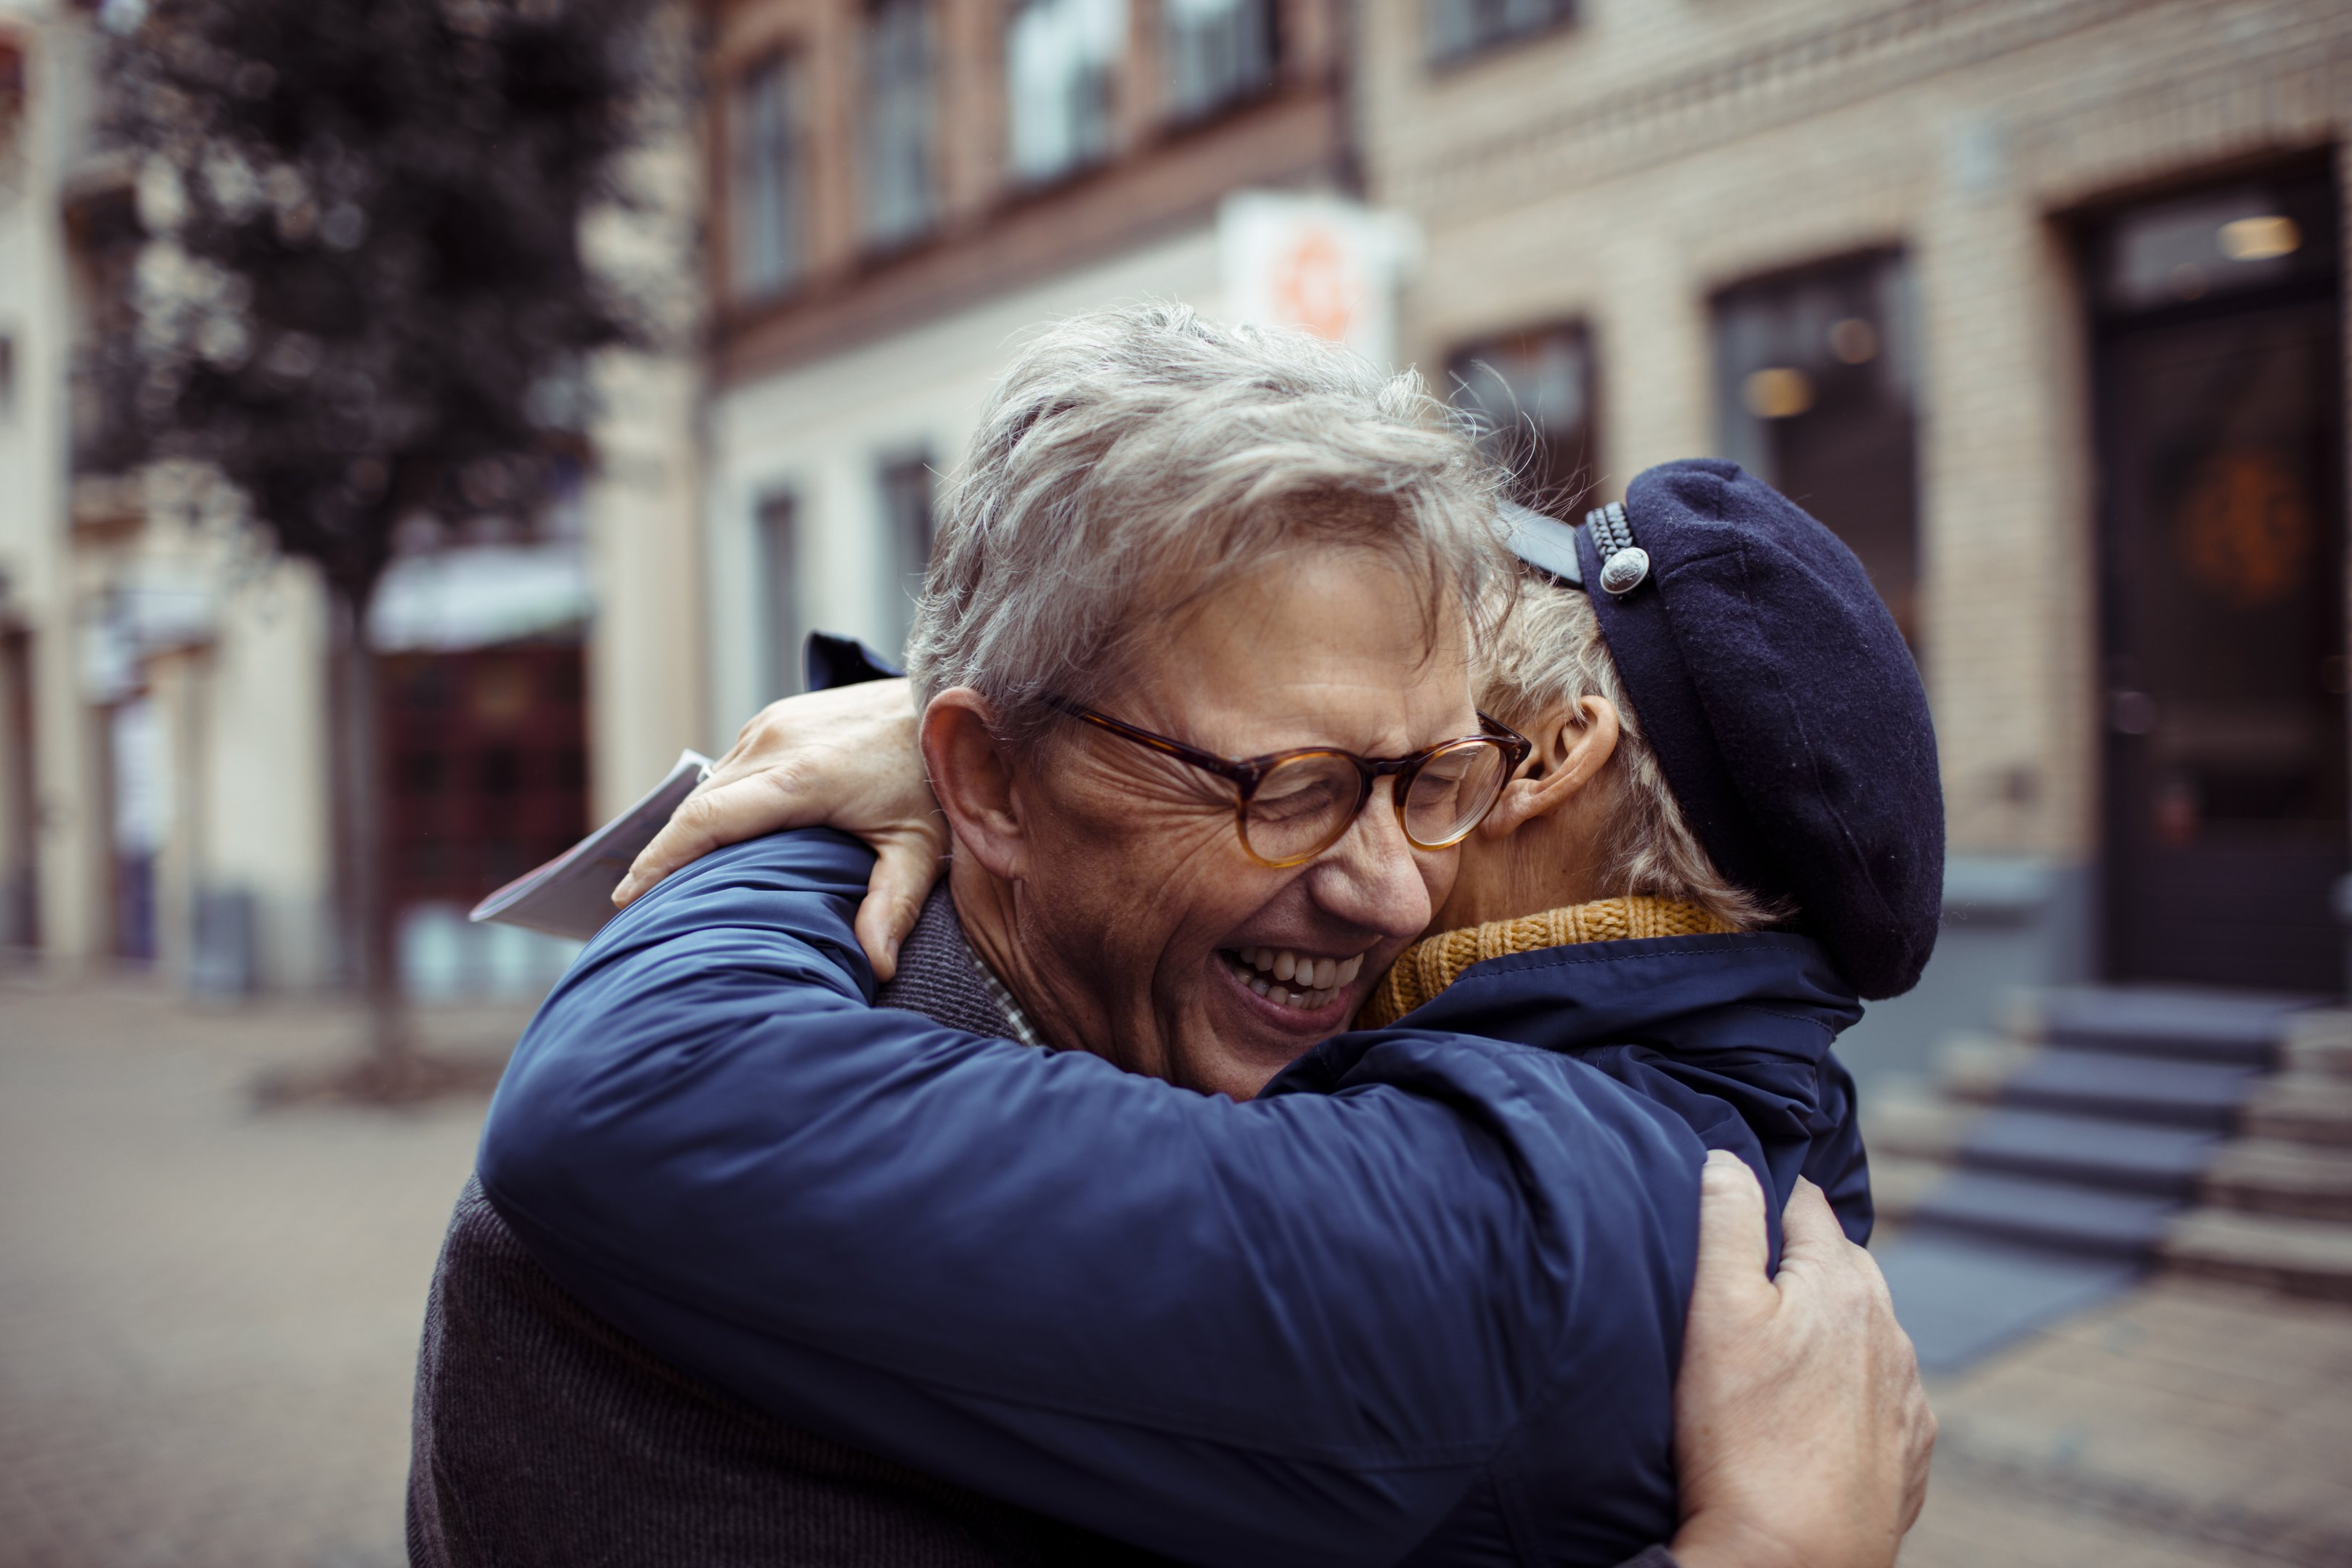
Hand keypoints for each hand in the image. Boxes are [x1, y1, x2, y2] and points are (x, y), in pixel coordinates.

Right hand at [613, 678, 945, 980]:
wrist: (948, 703)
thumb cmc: (935, 781)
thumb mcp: (922, 849)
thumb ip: (894, 906)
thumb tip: (878, 966)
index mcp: (800, 777)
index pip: (706, 822)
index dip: (661, 861)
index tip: (627, 898)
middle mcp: (774, 741)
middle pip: (697, 807)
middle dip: (662, 856)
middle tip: (635, 906)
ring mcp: (771, 724)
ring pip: (709, 786)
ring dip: (687, 830)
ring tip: (666, 881)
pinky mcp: (776, 719)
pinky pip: (729, 768)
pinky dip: (713, 805)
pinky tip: (711, 842)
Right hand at [1667, 1152, 1933, 1567]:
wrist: (1789, 1561)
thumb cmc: (1739, 1436)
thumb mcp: (1714, 1311)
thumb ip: (1726, 1222)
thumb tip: (1731, 1159)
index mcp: (1842, 1282)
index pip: (1806, 1205)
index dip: (1768, 1196)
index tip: (1736, 1204)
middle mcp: (1888, 1330)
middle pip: (1843, 1265)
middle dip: (1801, 1261)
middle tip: (1745, 1281)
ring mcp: (1905, 1396)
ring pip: (1866, 1331)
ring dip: (1828, 1327)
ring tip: (1773, 1352)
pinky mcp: (1908, 1452)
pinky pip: (1880, 1395)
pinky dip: (1848, 1388)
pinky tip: (1808, 1412)